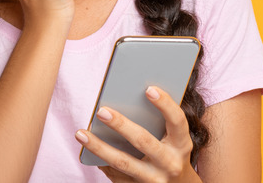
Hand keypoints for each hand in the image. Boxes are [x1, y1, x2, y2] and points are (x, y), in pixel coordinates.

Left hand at [75, 86, 200, 182]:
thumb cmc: (172, 152)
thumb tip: (125, 99)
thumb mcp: (175, 139)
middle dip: (121, 125)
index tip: (149, 89)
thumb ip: (159, 121)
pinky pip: (117, 176)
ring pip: (123, 162)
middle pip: (143, 141)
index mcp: (182, 144)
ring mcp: (155, 179)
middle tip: (101, 111)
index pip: (177, 121)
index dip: (165, 104)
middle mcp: (170, 163)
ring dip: (99, 147)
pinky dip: (102, 162)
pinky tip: (88, 151)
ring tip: (81, 133)